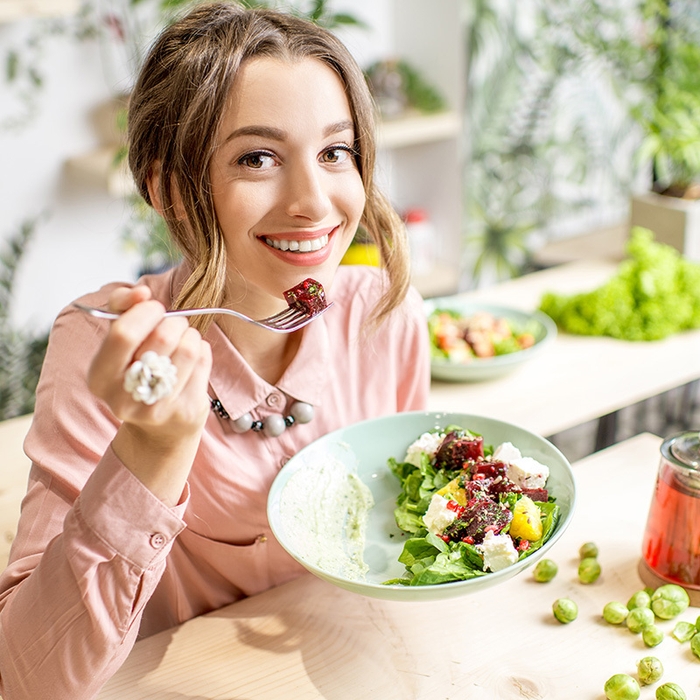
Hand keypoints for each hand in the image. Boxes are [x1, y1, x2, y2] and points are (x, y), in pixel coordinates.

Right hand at [87, 285, 212, 503]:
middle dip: (173, 321)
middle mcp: (124, 398)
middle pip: (162, 337)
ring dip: (190, 334)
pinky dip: (202, 349)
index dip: (145, 312)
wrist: (159, 428)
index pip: (124, 334)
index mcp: (99, 378)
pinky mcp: (187, 411)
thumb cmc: (137, 370)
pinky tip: (192, 358)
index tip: (154, 307)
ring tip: (183, 340)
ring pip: (188, 347)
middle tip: (173, 325)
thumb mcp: (119, 340)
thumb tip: (140, 293)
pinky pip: (204, 360)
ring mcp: (158, 408)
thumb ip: (121, 307)